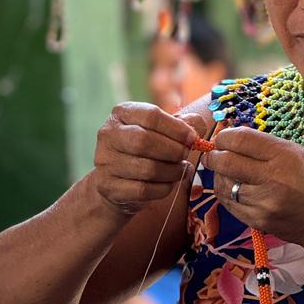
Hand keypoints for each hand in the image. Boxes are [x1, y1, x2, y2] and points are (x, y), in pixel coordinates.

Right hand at [92, 103, 206, 216]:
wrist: (117, 181)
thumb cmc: (145, 150)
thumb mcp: (160, 131)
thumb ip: (181, 124)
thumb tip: (198, 124)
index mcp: (121, 113)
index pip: (151, 116)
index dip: (177, 128)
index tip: (193, 138)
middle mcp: (108, 135)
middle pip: (145, 141)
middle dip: (174, 150)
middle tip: (186, 155)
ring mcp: (105, 162)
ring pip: (147, 168)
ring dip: (172, 171)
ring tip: (181, 169)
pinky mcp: (109, 187)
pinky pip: (143, 189)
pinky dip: (163, 188)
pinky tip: (169, 183)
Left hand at [205, 128, 303, 260]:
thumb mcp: (297, 153)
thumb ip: (265, 145)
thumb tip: (231, 137)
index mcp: (284, 156)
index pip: (240, 139)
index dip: (224, 136)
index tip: (223, 137)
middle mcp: (272, 179)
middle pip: (225, 161)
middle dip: (213, 155)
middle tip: (213, 153)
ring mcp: (263, 203)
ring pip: (223, 184)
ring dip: (219, 175)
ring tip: (226, 171)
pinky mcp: (257, 221)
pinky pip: (229, 204)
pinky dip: (227, 193)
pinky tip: (235, 188)